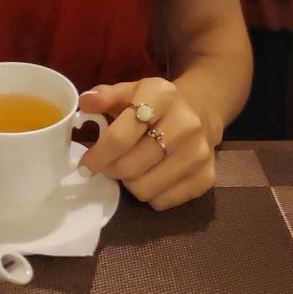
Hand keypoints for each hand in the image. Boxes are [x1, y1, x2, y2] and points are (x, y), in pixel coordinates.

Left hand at [77, 77, 216, 210]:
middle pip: (131, 167)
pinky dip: (150, 194)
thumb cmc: (154, 104)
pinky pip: (164, 201)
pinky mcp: (208, 177)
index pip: (120, 137)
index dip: (98, 155)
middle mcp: (184, 123)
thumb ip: (105, 96)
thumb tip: (84, 103)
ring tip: (130, 170)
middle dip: (112, 170)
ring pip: (146, 188)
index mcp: (160, 96)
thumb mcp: (130, 91)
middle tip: (108, 166)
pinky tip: (150, 177)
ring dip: (130, 184)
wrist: (200, 111)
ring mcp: (199, 152)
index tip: (85, 165)